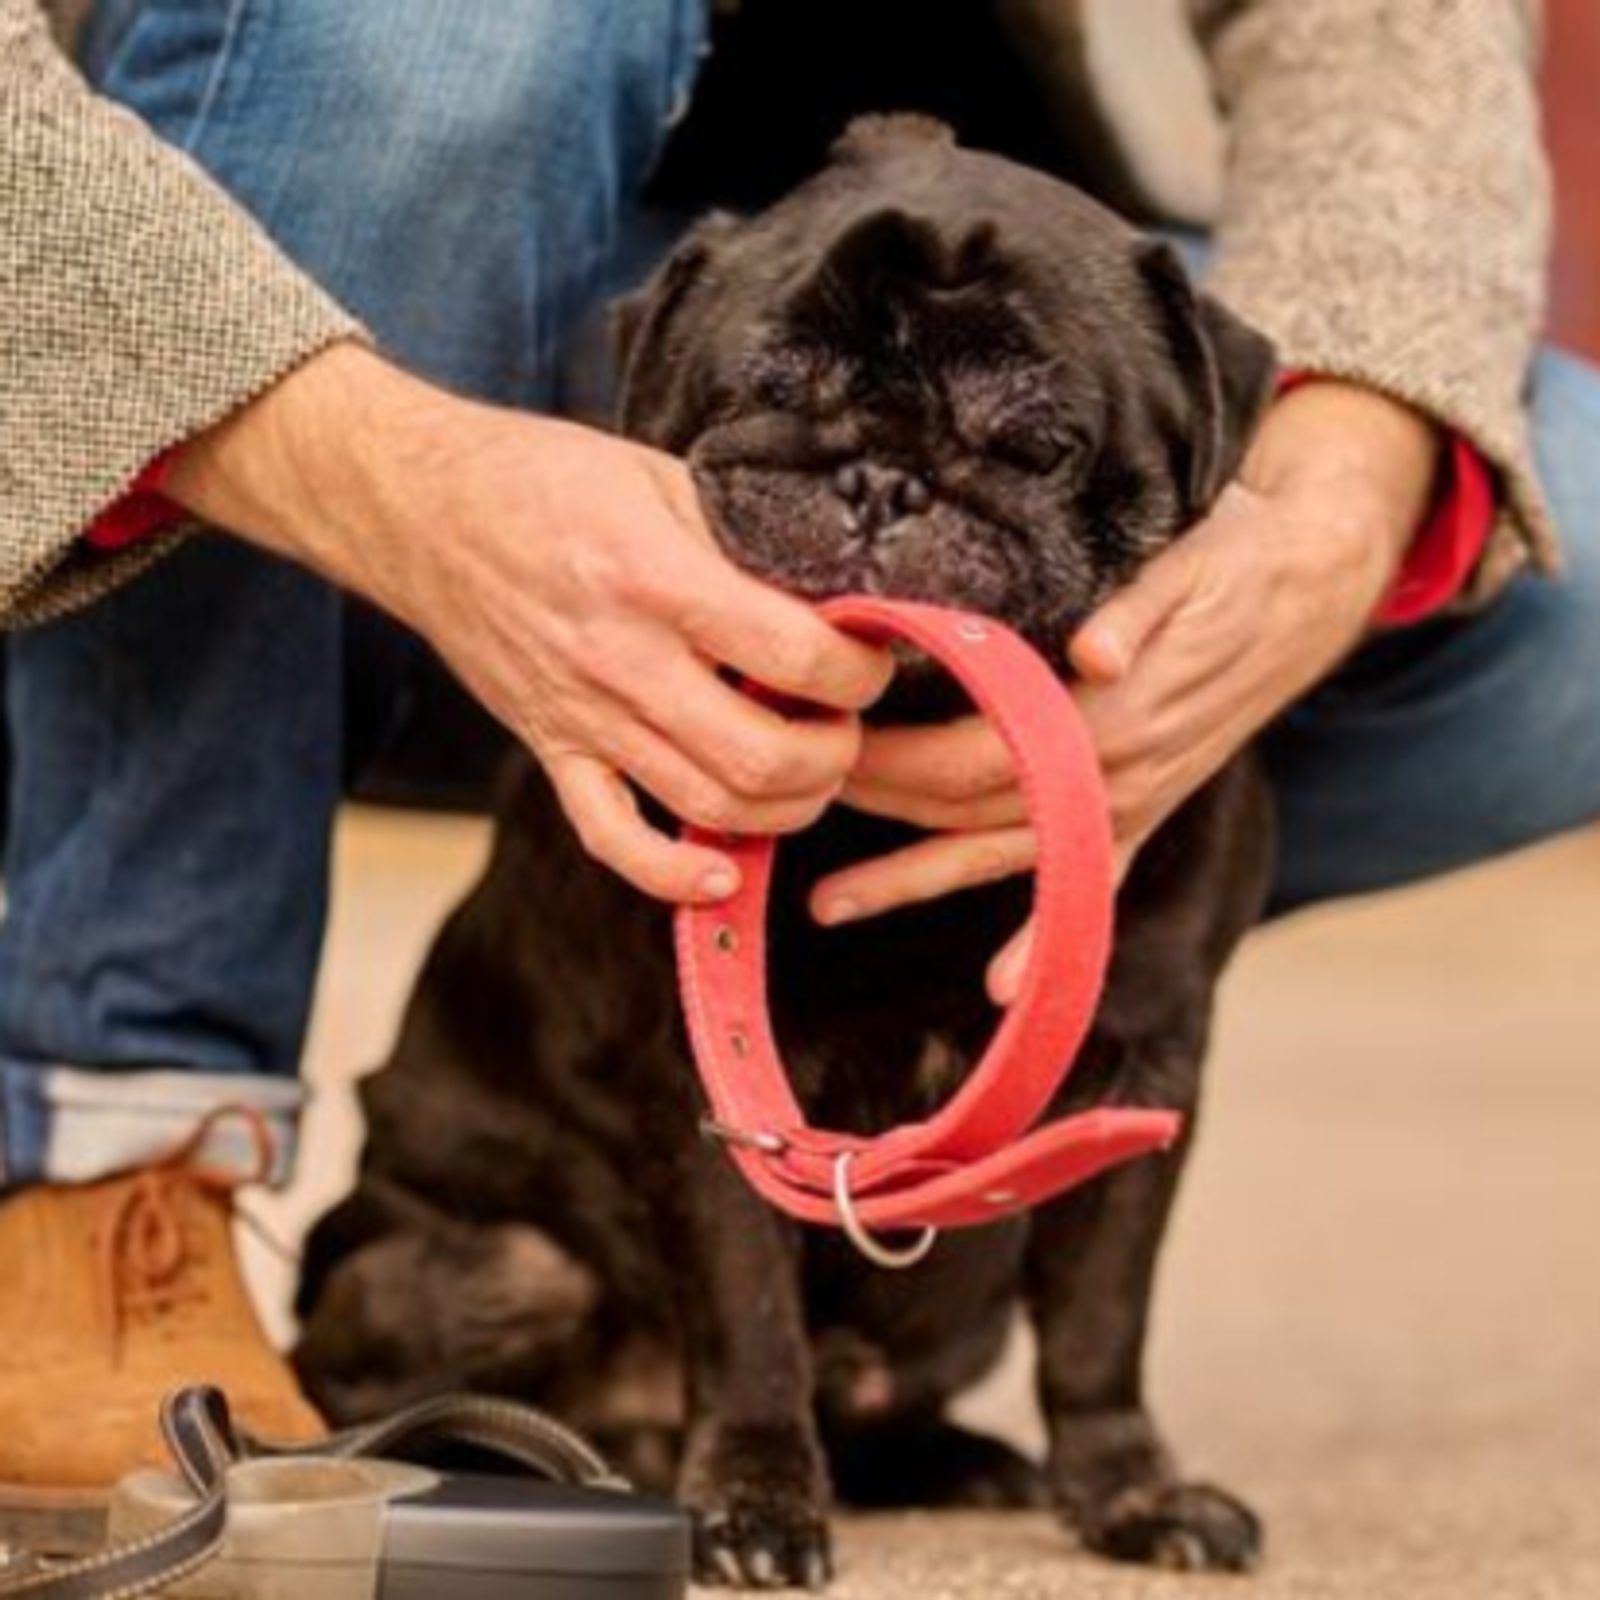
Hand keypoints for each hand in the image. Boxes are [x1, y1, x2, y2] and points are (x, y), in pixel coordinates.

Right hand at [166, 344, 892, 901]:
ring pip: (707, 808)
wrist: (418, 510)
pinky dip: (673, 875)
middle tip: (846, 724)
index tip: (870, 659)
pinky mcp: (551, 749)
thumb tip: (827, 590)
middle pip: (761, 758)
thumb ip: (739, 540)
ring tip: (809, 771)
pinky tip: (723, 871)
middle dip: (834, 754)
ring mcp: (582, 717)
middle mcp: (621, 661)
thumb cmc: (542, 479)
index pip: (794, 656)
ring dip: (784, 808)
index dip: (858, 670)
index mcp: (655, 579)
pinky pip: (613, 839)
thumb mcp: (656, 476)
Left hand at [809, 382, 1440, 999]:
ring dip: (915, 880)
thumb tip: (1096, 652)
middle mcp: (1113, 775)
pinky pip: (1089, 881)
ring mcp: (1131, 800)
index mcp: (1108, 717)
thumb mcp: (1191, 565)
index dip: (892, 760)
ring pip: (1002, 855)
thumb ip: (1140, 610)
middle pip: (967, 810)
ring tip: (827, 905)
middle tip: (782, 809)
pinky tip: (1003, 986)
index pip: (972, 754)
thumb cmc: (1237, 561)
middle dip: (874, 812)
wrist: (1312, 582)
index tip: (820, 750)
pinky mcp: (1146, 805)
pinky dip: (1044, 935)